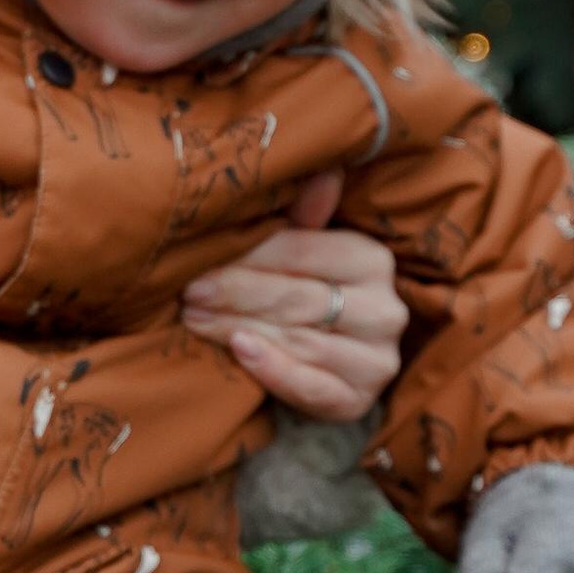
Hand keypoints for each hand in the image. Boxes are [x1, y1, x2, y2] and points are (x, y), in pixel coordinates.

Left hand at [182, 170, 406, 424]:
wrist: (324, 368)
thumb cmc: (306, 294)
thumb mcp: (303, 252)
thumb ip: (303, 218)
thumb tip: (324, 171)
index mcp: (372, 260)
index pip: (304, 252)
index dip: (250, 255)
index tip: (200, 259)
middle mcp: (385, 310)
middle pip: (298, 296)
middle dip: (237, 292)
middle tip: (188, 291)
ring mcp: (376, 360)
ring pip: (299, 339)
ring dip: (239, 327)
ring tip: (193, 318)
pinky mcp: (357, 401)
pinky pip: (313, 386)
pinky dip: (274, 369)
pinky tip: (239, 351)